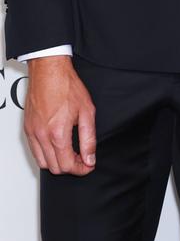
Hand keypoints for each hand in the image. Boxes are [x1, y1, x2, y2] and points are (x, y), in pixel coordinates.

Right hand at [24, 56, 95, 175]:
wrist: (49, 71)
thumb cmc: (67, 86)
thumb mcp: (87, 111)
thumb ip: (89, 138)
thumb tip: (90, 158)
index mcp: (58, 133)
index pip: (67, 165)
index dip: (81, 169)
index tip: (88, 164)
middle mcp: (42, 136)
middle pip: (54, 168)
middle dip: (70, 166)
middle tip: (81, 157)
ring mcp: (32, 133)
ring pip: (42, 163)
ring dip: (57, 162)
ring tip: (69, 151)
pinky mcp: (27, 128)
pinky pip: (34, 151)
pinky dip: (46, 154)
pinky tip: (56, 144)